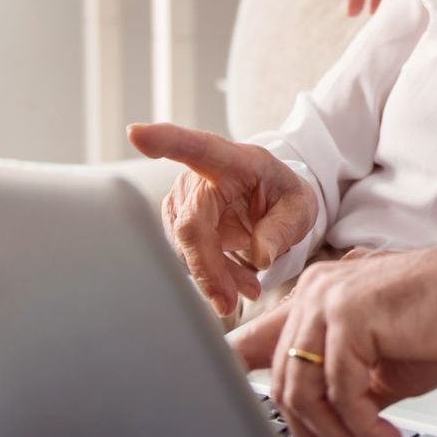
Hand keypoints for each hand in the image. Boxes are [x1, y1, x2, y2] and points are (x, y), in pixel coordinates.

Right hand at [127, 122, 316, 314]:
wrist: (275, 204)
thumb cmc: (285, 197)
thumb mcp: (300, 208)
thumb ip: (283, 228)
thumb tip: (260, 255)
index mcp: (232, 160)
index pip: (196, 147)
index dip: (166, 140)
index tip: (137, 134)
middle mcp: (199, 177)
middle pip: (190, 225)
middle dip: (207, 267)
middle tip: (229, 302)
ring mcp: (184, 200)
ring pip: (186, 247)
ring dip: (214, 275)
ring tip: (248, 288)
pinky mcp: (179, 223)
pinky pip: (188, 256)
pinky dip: (211, 276)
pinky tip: (235, 285)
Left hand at [230, 248, 436, 436]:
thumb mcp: (380, 365)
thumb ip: (342, 386)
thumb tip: (320, 430)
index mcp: (315, 298)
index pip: (255, 343)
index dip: (231, 378)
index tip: (233, 421)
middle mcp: (313, 293)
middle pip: (282, 384)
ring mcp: (328, 300)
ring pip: (304, 392)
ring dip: (338, 436)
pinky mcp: (351, 315)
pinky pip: (341, 392)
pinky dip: (363, 428)